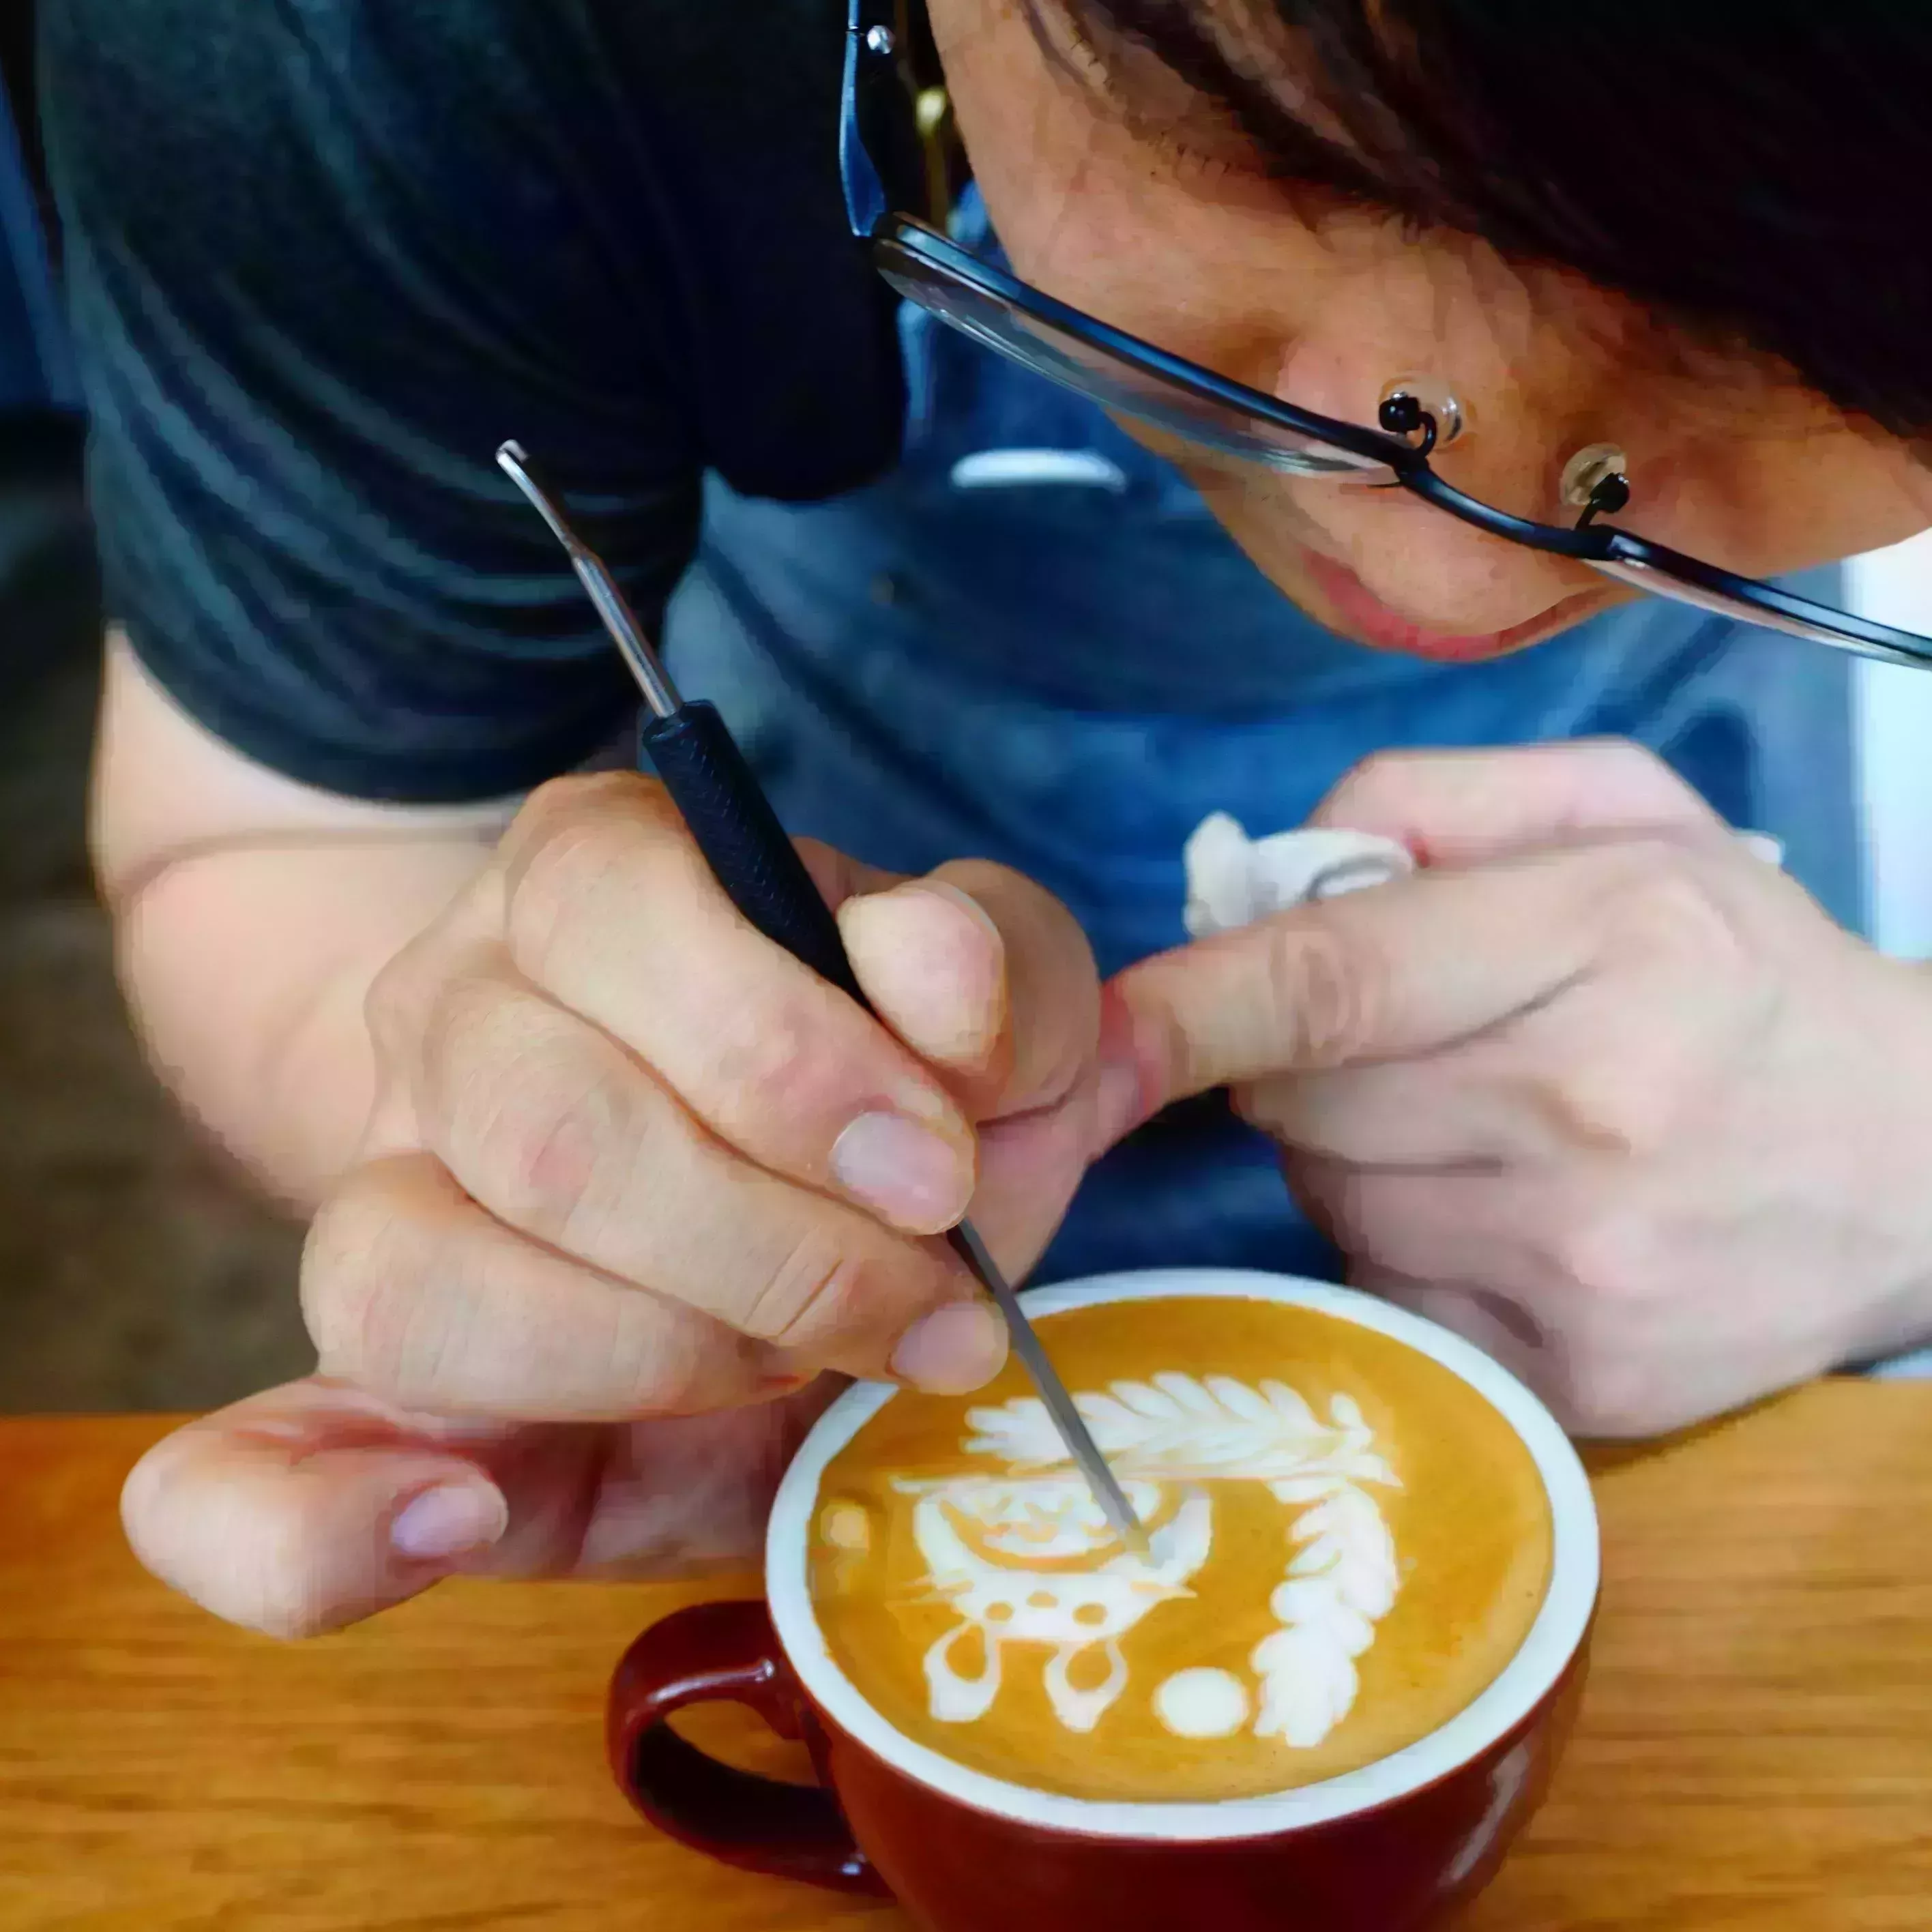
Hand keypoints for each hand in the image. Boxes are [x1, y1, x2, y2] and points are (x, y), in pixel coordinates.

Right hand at [124, 772, 1125, 1633]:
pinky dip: (316, 1527)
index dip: (786, 1056)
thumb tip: (942, 974)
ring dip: (648, 1360)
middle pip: (546, 1127)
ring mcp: (384, 1207)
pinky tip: (453, 1521)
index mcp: (593, 879)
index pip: (617, 911)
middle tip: (927, 1306)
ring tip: (791, 1375)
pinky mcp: (370, 1405)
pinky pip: (242, 1479)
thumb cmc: (889, 1106)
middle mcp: (452, 1018)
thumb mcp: (989, 1012)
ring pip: (415, 1282)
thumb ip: (997, 966)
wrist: (775, 1212)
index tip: (941, 1174)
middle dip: (773, 1250)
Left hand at [1111, 742, 1931, 1436]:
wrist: (1916, 1162)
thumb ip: (1433, 797)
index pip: (1333, 979)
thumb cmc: (1741, 967)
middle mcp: (1589, 1114)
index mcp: (1607, 941)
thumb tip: (1266, 871)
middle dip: (1298, 1070)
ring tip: (1475, 1127)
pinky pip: (1386, 1298)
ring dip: (1352, 1161)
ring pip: (1329, 1205)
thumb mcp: (1623, 816)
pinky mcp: (1574, 1382)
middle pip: (1299, 1106)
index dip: (1189, 1008)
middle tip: (1400, 1045)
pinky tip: (1502, 1216)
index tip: (1097, 1036)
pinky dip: (1403, 1251)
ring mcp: (1581, 1269)